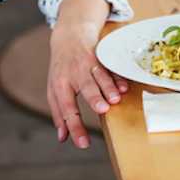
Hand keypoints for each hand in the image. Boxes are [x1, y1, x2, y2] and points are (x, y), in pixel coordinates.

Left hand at [47, 21, 127, 149]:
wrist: (70, 36)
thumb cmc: (62, 68)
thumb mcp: (54, 89)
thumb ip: (59, 113)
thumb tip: (62, 138)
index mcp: (61, 85)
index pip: (67, 108)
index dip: (75, 127)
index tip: (83, 144)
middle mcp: (75, 74)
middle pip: (85, 87)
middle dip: (95, 97)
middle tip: (103, 109)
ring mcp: (89, 63)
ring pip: (100, 75)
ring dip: (108, 86)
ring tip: (116, 98)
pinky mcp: (101, 56)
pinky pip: (111, 67)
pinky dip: (118, 77)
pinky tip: (124, 87)